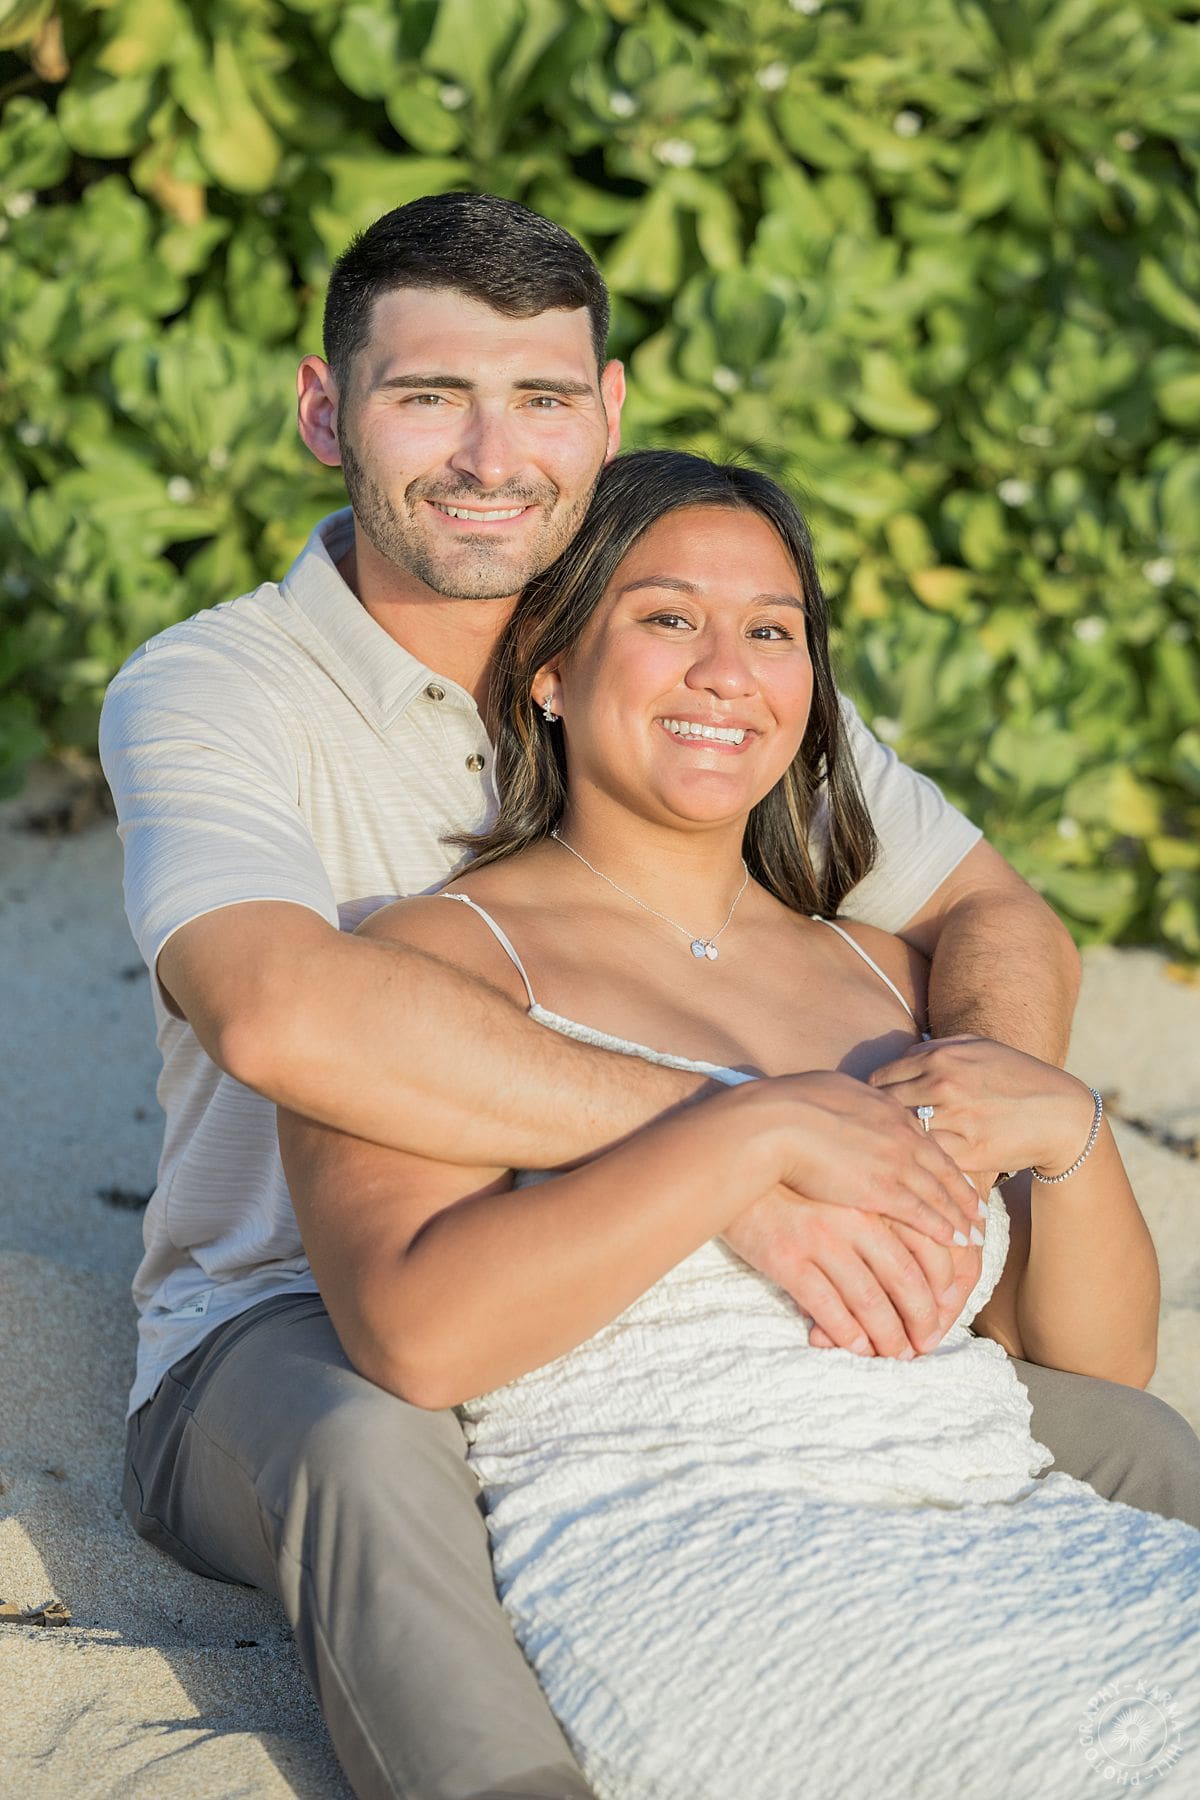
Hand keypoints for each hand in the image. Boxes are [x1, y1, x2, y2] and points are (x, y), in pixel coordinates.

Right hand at [725, 1192, 982, 1357]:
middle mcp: (855, 1220)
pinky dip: (848, 1334)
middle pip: (906, 1280)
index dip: (943, 1290)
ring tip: (896, 1354)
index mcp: (875, 1199)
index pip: (929, 1250)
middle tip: (925, 1344)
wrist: (738, 1166)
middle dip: (922, 1320)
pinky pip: (828, 1307)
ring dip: (888, 1336)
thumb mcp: (848, 1185)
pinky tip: (857, 1347)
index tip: (944, 1311)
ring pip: (869, 1301)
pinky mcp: (787, 1259)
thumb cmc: (797, 1179)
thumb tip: (916, 1263)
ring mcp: (820, 1240)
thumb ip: (883, 1212)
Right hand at [747, 1070, 979, 1245]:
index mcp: (887, 1109)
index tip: (958, 1182)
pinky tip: (957, 1243)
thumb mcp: (829, 1090)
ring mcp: (894, 1162)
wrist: (774, 1120)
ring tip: (974, 1239)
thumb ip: (849, 1103)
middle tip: (980, 1215)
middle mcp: (900, 1134)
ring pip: (938, 1194)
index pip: (926, 1142)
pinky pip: (923, 1214)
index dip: (945, 1165)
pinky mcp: (881, 1190)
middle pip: (942, 1169)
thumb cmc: (787, 1103)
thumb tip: (848, 1105)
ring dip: (959, 1219)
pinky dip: (943, 1230)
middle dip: (963, 1196)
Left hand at [867, 1037, 1095, 1177]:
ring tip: (891, 1150)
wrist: (1060, 1114)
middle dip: (878, 1121)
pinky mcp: (970, 1153)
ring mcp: (957, 1121)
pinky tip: (921, 1163)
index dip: (872, 1095)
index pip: (881, 1078)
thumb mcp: (977, 1047)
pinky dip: (923, 1161)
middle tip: (875, 1133)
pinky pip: (930, 1159)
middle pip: (885, 1108)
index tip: (871, 1108)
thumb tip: (897, 1059)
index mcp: (941, 1059)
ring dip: (898, 1143)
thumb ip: (934, 1049)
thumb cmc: (1015, 1076)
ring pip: (904, 1135)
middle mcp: (944, 1087)